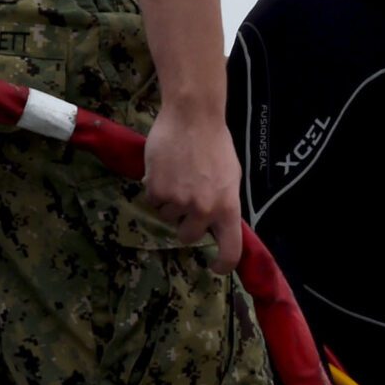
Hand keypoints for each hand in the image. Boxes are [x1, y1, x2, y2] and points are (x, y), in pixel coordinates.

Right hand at [141, 103, 241, 269]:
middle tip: (188, 199)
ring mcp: (179, 202)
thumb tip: (219, 226)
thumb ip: (225, 204)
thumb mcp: (231, 177)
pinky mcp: (156, 191)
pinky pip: (153, 202)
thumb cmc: (216, 144)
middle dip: (186, 222)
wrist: (193, 117)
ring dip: (171, 202)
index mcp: (228, 207)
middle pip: (188, 236)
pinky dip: (156, 190)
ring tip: (179, 175)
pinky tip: (165, 170)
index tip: (214, 267)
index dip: (222, 265)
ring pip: (168, 217)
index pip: (230, 250)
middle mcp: (204, 210)